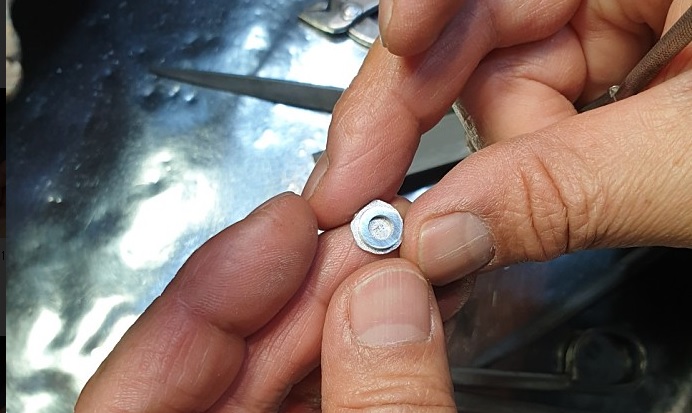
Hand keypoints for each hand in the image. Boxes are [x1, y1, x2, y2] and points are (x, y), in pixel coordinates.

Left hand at [75, 193, 465, 410]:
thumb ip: (379, 411)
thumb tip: (387, 299)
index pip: (136, 388)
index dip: (205, 299)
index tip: (279, 230)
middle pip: (225, 367)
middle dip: (301, 292)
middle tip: (362, 238)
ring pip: (287, 377)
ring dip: (346, 316)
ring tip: (394, 265)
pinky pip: (333, 396)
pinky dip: (369, 356)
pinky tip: (400, 316)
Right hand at [302, 0, 691, 284]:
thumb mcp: (690, 160)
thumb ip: (564, 191)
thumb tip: (443, 235)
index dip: (421, 24)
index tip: (380, 83)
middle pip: (477, 35)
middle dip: (416, 117)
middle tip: (362, 187)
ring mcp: (617, 33)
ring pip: (503, 90)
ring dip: (485, 168)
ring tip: (468, 225)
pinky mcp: (619, 83)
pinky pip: (539, 120)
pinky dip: (517, 175)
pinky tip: (506, 212)